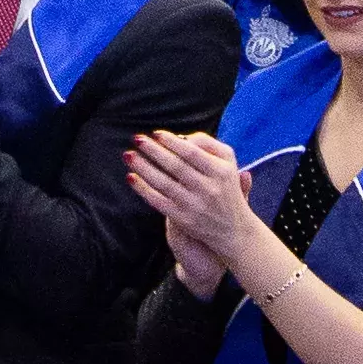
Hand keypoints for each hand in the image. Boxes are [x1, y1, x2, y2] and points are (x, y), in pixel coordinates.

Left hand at [122, 129, 260, 291]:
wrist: (234, 230)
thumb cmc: (226, 188)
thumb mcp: (228, 163)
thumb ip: (208, 145)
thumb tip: (181, 138)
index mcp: (220, 171)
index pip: (191, 152)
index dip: (171, 142)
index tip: (155, 133)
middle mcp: (208, 188)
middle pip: (175, 166)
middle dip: (153, 151)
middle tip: (137, 139)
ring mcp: (195, 205)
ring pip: (164, 183)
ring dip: (143, 168)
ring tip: (128, 155)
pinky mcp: (183, 220)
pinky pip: (158, 201)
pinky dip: (143, 189)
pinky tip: (131, 178)